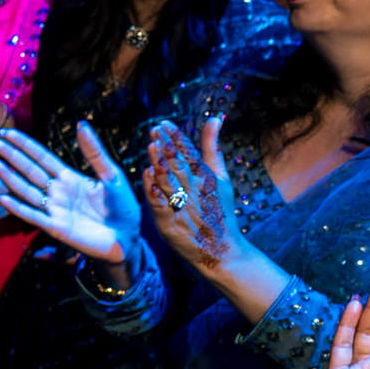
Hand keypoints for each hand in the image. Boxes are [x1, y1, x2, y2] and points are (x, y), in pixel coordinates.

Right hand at [0, 124, 143, 262]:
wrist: (130, 238)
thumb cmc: (123, 208)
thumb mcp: (112, 175)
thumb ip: (94, 152)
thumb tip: (81, 124)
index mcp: (69, 177)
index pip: (41, 157)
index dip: (24, 144)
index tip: (6, 131)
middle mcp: (57, 192)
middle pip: (29, 170)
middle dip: (9, 156)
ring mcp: (55, 210)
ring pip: (26, 190)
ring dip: (8, 178)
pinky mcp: (57, 229)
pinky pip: (33, 216)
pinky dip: (17, 208)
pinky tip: (1, 198)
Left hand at [145, 116, 245, 273]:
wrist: (222, 250)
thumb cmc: (219, 210)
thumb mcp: (220, 177)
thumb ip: (212, 148)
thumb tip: (215, 118)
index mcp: (206, 177)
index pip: (190, 153)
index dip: (176, 137)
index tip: (164, 123)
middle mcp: (195, 190)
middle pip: (178, 165)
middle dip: (166, 147)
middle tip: (154, 130)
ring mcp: (184, 207)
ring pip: (169, 182)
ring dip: (160, 164)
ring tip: (151, 147)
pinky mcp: (171, 224)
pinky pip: (161, 205)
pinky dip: (155, 191)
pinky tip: (147, 177)